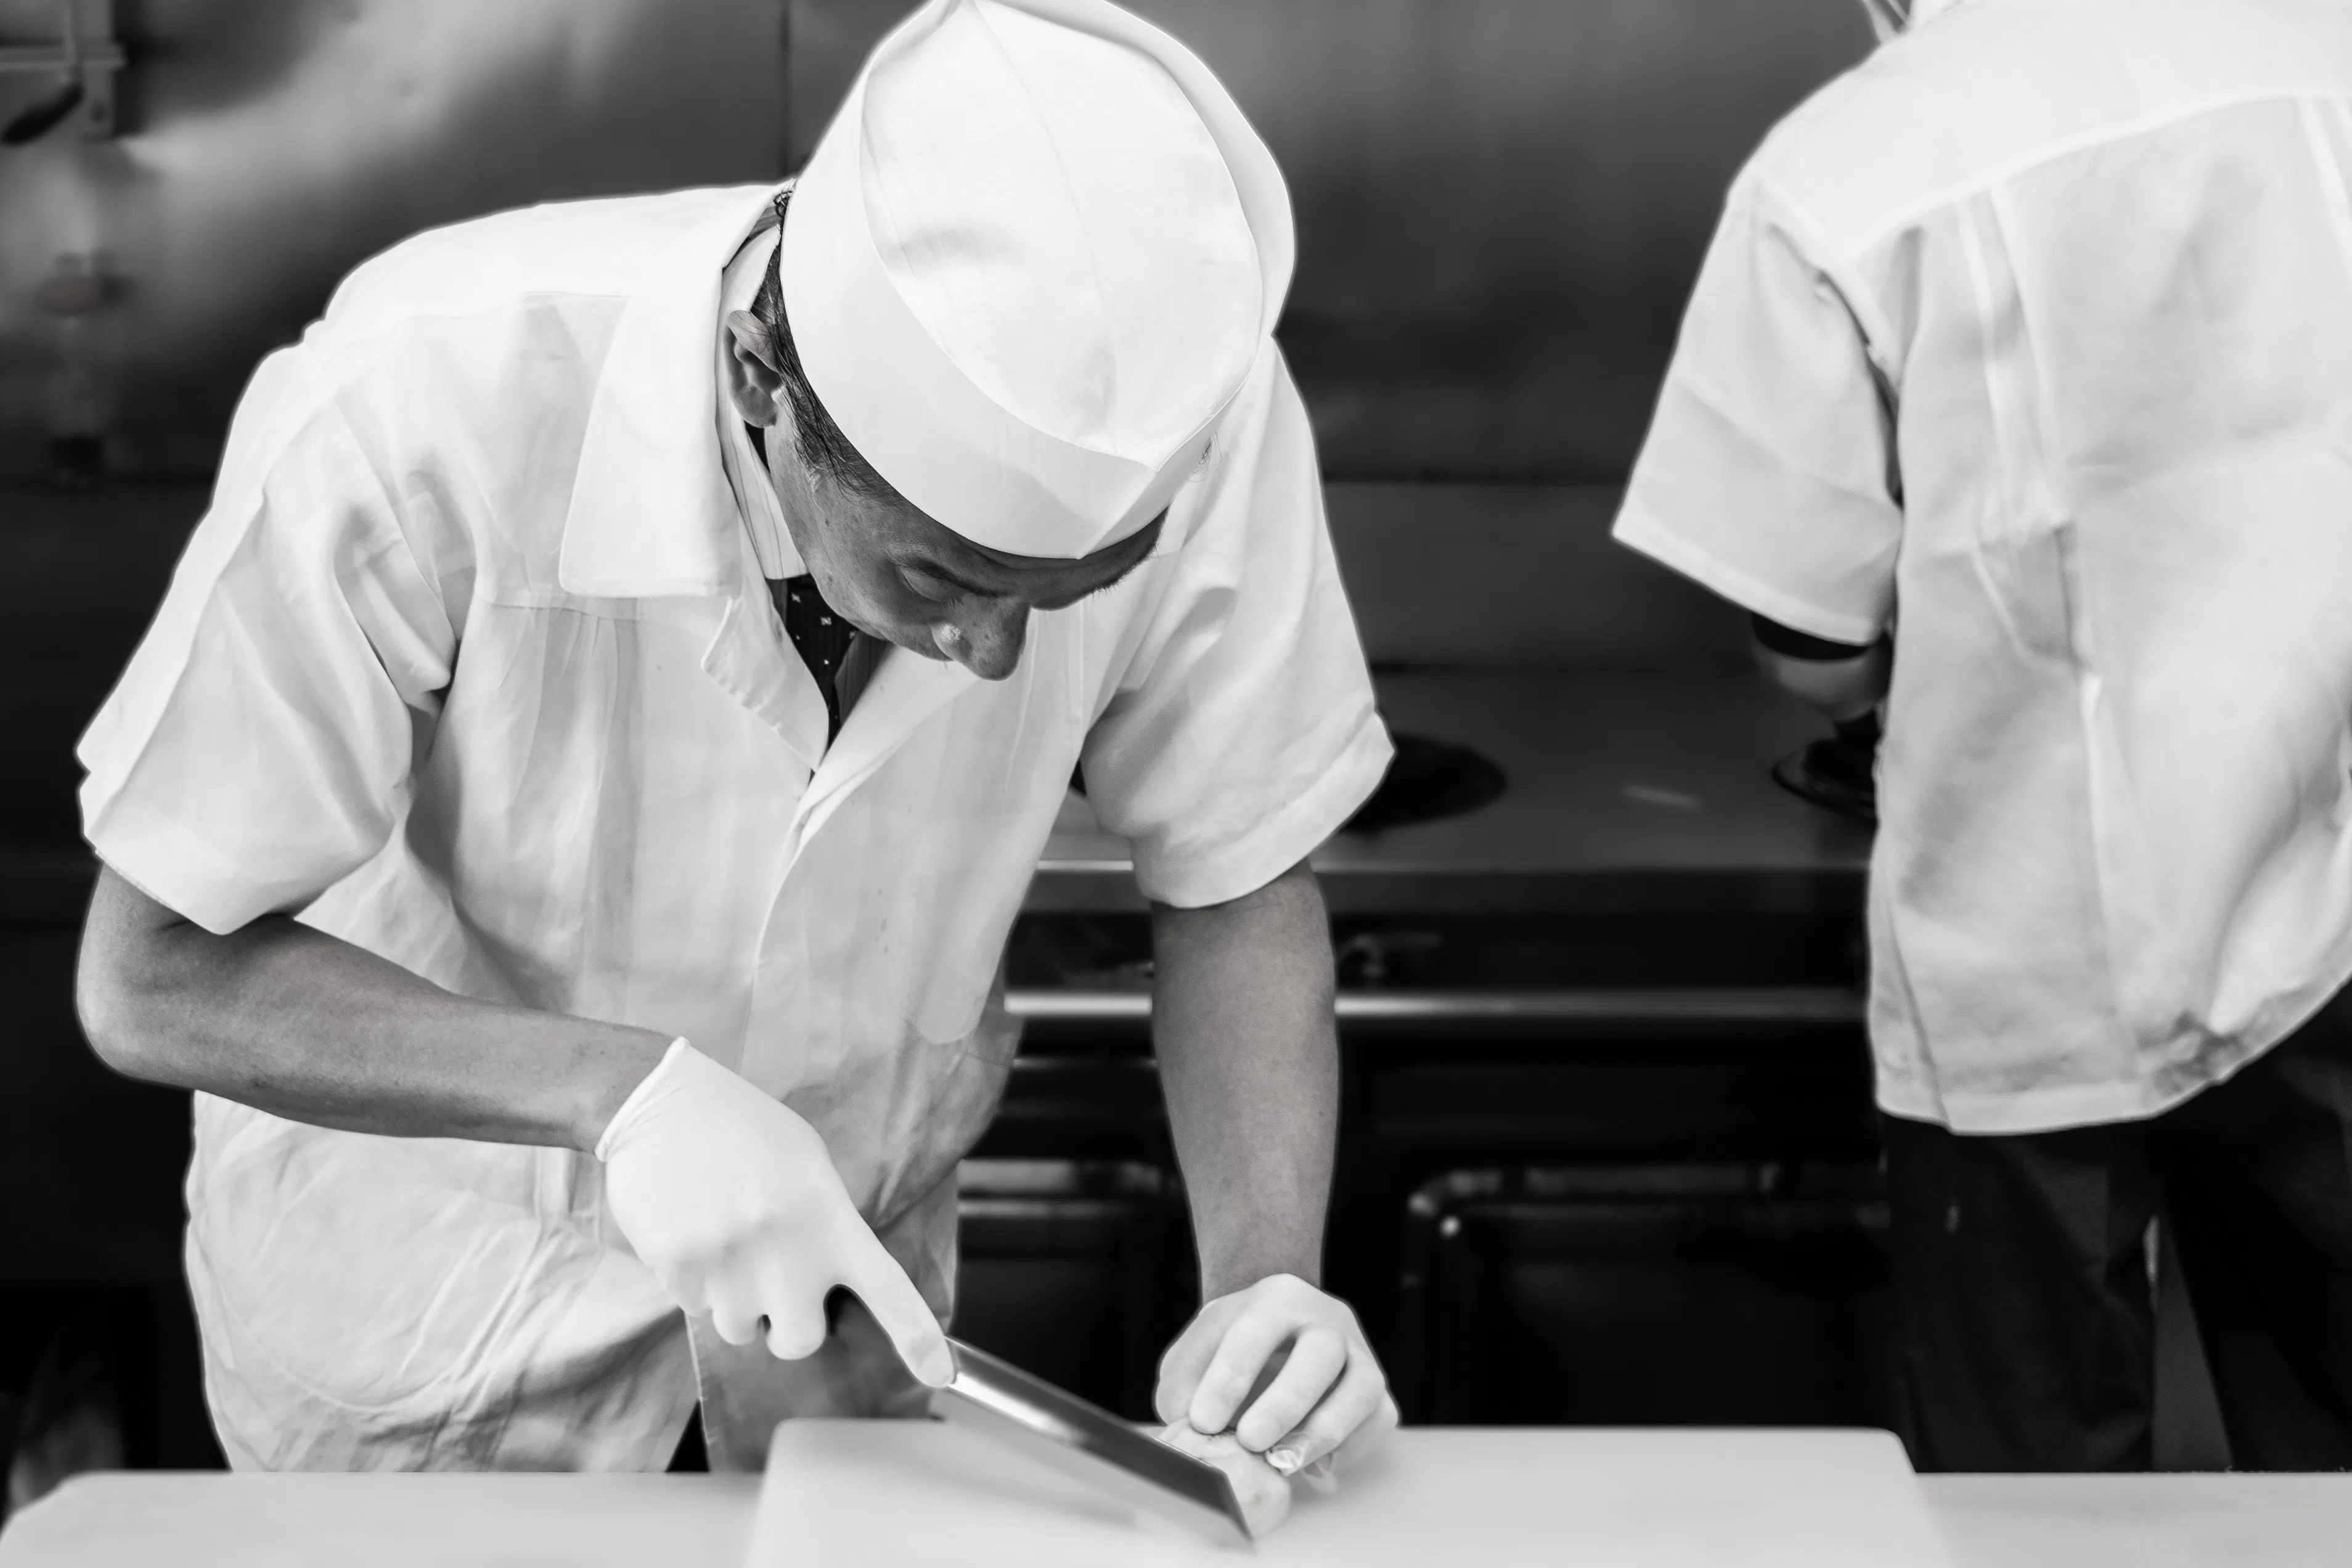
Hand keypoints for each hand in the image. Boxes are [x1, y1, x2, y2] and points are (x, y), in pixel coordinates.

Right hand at [596, 1039, 950, 1386]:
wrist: (658, 1104)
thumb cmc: (743, 1130)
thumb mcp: (807, 1163)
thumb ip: (826, 1225)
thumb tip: (824, 1285)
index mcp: (828, 1215)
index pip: (886, 1286)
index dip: (916, 1335)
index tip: (939, 1374)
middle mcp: (785, 1247)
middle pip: (799, 1342)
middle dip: (787, 1327)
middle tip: (775, 1286)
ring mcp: (728, 1262)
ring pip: (739, 1330)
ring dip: (736, 1303)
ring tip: (724, 1240)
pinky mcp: (676, 1269)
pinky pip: (693, 1308)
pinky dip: (694, 1283)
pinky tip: (691, 1230)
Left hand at [1154, 1273, 1396, 1477]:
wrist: (1274, 1330)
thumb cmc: (1228, 1348)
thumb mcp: (1193, 1353)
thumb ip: (1183, 1385)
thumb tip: (1187, 1428)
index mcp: (1276, 1298)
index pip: (1253, 1333)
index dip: (1228, 1380)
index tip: (1202, 1422)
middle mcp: (1326, 1318)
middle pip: (1320, 1354)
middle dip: (1284, 1403)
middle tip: (1249, 1441)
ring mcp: (1359, 1351)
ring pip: (1362, 1387)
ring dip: (1324, 1431)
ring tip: (1285, 1463)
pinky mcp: (1376, 1387)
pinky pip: (1379, 1418)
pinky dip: (1352, 1447)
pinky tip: (1315, 1467)